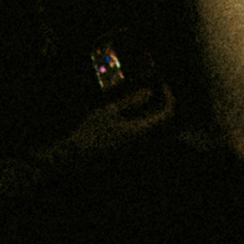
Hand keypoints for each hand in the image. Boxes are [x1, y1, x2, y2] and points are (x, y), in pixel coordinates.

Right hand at [55, 85, 176, 162]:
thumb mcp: (109, 111)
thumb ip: (131, 102)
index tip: (162, 85)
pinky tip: (132, 112)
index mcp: (142, 131)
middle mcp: (144, 141)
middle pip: (164, 121)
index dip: (169, 97)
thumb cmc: (90, 133)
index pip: (167, 113)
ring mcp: (138, 147)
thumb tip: (150, 92)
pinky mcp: (131, 149)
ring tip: (142, 98)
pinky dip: (145, 120)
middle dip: (162, 103)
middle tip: (154, 89)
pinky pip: (146, 133)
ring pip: (155, 127)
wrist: (75, 157)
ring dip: (154, 111)